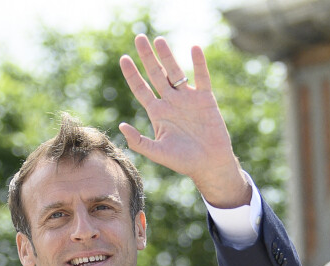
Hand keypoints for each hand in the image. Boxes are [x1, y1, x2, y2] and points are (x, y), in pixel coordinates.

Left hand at [119, 34, 250, 207]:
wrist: (208, 164)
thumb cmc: (182, 161)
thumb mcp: (156, 152)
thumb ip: (138, 141)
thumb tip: (121, 125)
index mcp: (157, 113)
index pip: (141, 89)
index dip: (132, 74)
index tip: (123, 59)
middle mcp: (171, 102)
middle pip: (156, 75)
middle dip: (147, 57)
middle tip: (139, 38)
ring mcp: (188, 99)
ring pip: (176, 72)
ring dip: (167, 56)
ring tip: (159, 40)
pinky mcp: (205, 99)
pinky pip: (202, 77)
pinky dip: (199, 63)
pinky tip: (194, 48)